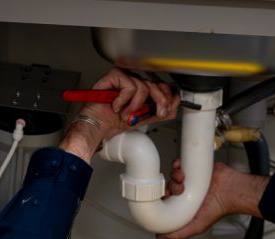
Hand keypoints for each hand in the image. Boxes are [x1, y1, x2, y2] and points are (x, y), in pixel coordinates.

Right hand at [60, 68, 179, 162]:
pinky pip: (129, 86)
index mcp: (142, 90)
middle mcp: (134, 82)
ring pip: (143, 87)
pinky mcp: (114, 76)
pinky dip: (123, 100)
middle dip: (154, 102)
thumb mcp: (144, 119)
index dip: (166, 97)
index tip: (163, 109)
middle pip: (155, 84)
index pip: (161, 85)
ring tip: (124, 113)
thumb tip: (175, 103)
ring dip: (134, 106)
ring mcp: (124, 77)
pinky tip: (116, 105)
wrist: (98, 126)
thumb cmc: (113, 121)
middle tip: (147, 113)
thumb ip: (160, 111)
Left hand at [159, 161, 268, 238]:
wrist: (230, 191)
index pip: (166, 201)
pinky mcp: (193, 168)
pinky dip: (177, 165)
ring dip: (174, 175)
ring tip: (183, 179)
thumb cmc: (218, 209)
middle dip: (169, 187)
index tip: (164, 198)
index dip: (162, 199)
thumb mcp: (197, 227)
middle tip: (178, 190)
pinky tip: (182, 170)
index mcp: (184, 206)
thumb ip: (180, 234)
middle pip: (168, 186)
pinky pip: (179, 164)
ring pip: (172, 175)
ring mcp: (190, 180)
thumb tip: (161, 236)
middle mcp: (186, 193)